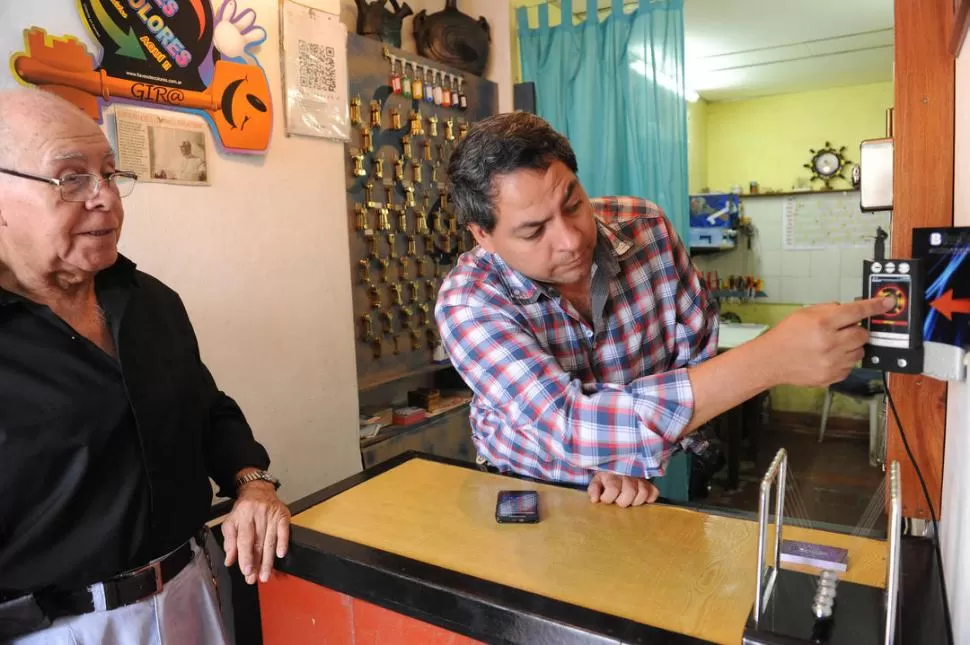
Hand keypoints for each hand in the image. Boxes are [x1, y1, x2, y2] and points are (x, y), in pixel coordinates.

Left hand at [222, 482, 290, 584]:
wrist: (258, 490)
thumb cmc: (243, 510)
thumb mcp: (231, 522)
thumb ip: (229, 542)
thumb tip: (229, 561)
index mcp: (243, 516)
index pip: (245, 539)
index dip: (245, 556)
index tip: (246, 571)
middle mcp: (258, 514)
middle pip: (259, 543)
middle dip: (257, 563)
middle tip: (255, 579)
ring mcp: (272, 515)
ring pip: (271, 541)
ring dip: (269, 560)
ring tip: (266, 575)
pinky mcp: (283, 515)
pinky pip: (284, 531)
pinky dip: (283, 543)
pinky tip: (281, 555)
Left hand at [587, 472, 658, 506]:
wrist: (620, 463)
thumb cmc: (607, 475)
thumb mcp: (597, 480)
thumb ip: (594, 489)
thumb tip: (595, 499)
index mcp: (612, 474)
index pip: (613, 488)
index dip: (608, 498)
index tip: (605, 499)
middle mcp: (628, 474)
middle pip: (630, 492)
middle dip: (623, 501)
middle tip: (619, 500)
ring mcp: (640, 478)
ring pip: (643, 492)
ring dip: (636, 500)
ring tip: (630, 500)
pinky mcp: (650, 482)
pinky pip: (654, 492)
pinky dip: (649, 498)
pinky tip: (641, 498)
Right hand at [761, 296, 893, 386]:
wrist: (771, 360)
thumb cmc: (786, 335)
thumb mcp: (804, 313)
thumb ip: (830, 310)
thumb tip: (852, 310)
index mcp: (822, 323)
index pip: (856, 312)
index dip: (875, 306)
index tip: (888, 303)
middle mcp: (830, 343)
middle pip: (862, 334)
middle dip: (855, 331)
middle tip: (841, 331)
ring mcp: (832, 362)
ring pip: (860, 352)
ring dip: (851, 347)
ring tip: (832, 346)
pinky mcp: (832, 377)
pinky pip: (851, 366)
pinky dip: (844, 360)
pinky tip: (828, 357)